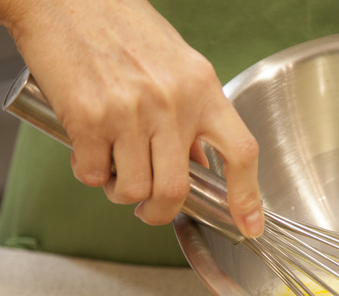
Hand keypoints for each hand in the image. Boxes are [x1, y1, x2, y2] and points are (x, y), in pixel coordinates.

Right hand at [0, 0, 263, 236]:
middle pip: (177, 190)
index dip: (248, 196)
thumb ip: (195, 113)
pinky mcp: (88, 117)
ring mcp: (130, 111)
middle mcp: (172, 102)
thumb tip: (199, 161)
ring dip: (121, 193)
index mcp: (203, 88)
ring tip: (115, 169)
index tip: (250, 225)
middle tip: (150, 208)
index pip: (241, 152)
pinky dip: (90, 174)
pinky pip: (92, 174)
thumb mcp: (179, 65)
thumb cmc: (123, 27)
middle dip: (161, 212)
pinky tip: (89, 152)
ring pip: (133, 190)